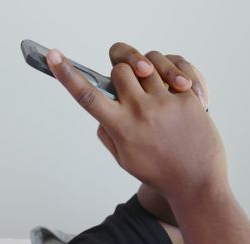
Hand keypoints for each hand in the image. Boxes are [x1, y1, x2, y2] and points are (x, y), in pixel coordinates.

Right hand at [46, 43, 226, 202]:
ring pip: (147, 66)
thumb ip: (108, 133)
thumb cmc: (159, 172)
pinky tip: (180, 97)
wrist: (196, 183)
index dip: (66, 74)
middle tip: (132, 90)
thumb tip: (101, 113)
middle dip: (123, 75)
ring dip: (148, 74)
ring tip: (158, 93)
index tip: (53, 56)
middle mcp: (140, 112)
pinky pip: (175, 73)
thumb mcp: (125, 159)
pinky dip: (174, 79)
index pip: (86, 96)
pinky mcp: (187, 100)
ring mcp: (165, 104)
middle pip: (120, 71)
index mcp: (120, 128)